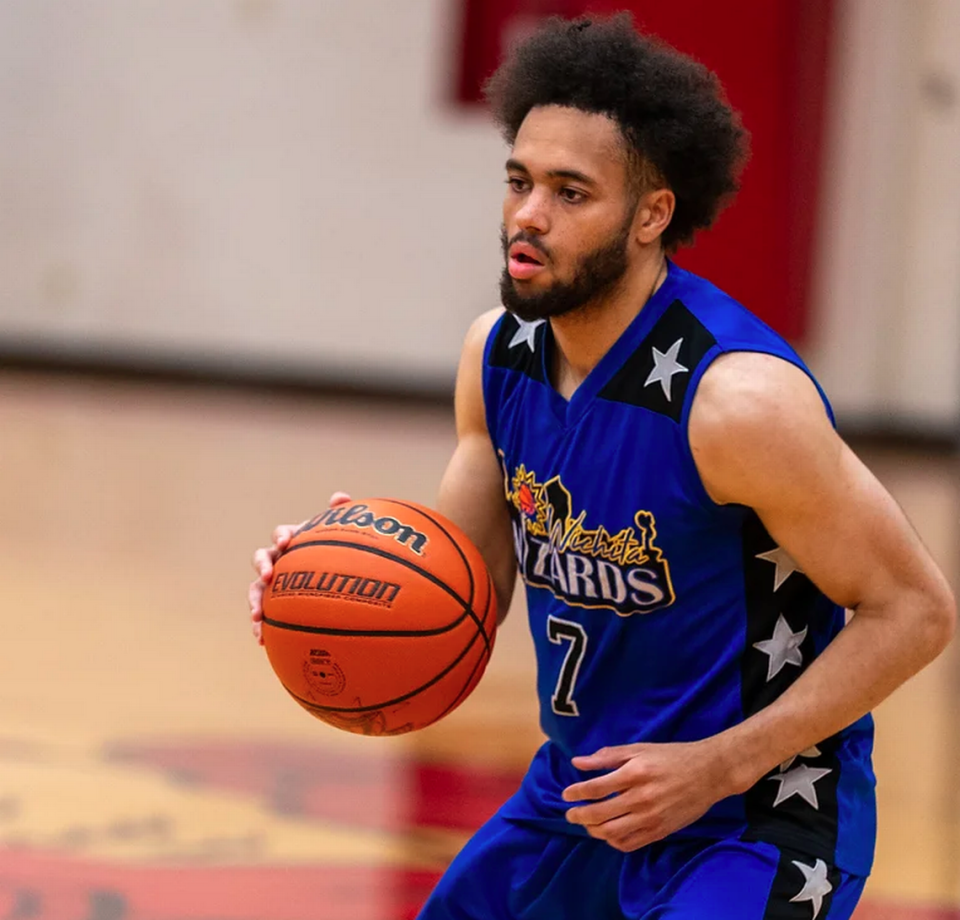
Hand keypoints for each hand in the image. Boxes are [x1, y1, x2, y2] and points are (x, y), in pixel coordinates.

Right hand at [248, 491, 351, 644]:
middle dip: (263, 565)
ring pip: (256, 590)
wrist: (334, 579)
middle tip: (268, 575)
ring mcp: (273, 584)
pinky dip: (260, 626)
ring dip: (253, 601)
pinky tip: (262, 640)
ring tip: (257, 616)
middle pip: (262, 558)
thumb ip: (338, 517)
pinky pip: (263, 615)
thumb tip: (341, 497)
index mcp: (293, 541)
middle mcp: (278, 560)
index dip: (281, 536)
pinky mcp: (274, 605)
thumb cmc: (337, 554)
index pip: (282, 533)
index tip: (287, 541)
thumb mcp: (338, 536)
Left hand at [562, 740, 734, 852]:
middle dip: (579, 815)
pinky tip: (608, 834)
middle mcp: (641, 798)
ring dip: (593, 830)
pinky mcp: (661, 831)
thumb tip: (578, 762)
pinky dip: (614, 841)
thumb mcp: (639, 749)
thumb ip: (607, 756)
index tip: (565, 795)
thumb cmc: (671, 756)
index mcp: (635, 773)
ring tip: (586, 824)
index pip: (596, 788)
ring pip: (612, 832)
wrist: (708, 772)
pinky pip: (631, 844)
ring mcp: (652, 818)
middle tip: (569, 813)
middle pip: (600, 814)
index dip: (576, 793)